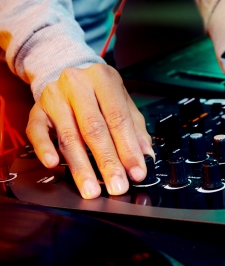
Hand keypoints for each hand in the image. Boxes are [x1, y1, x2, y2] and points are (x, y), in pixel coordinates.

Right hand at [26, 63, 153, 198]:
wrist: (70, 77)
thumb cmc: (100, 93)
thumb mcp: (123, 102)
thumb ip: (135, 129)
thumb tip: (146, 156)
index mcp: (104, 79)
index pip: (118, 118)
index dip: (129, 148)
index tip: (136, 172)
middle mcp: (77, 85)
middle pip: (94, 129)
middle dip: (107, 162)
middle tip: (117, 185)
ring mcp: (54, 97)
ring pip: (69, 137)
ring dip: (81, 167)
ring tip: (92, 188)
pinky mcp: (36, 110)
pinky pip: (37, 132)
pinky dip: (45, 150)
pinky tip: (54, 164)